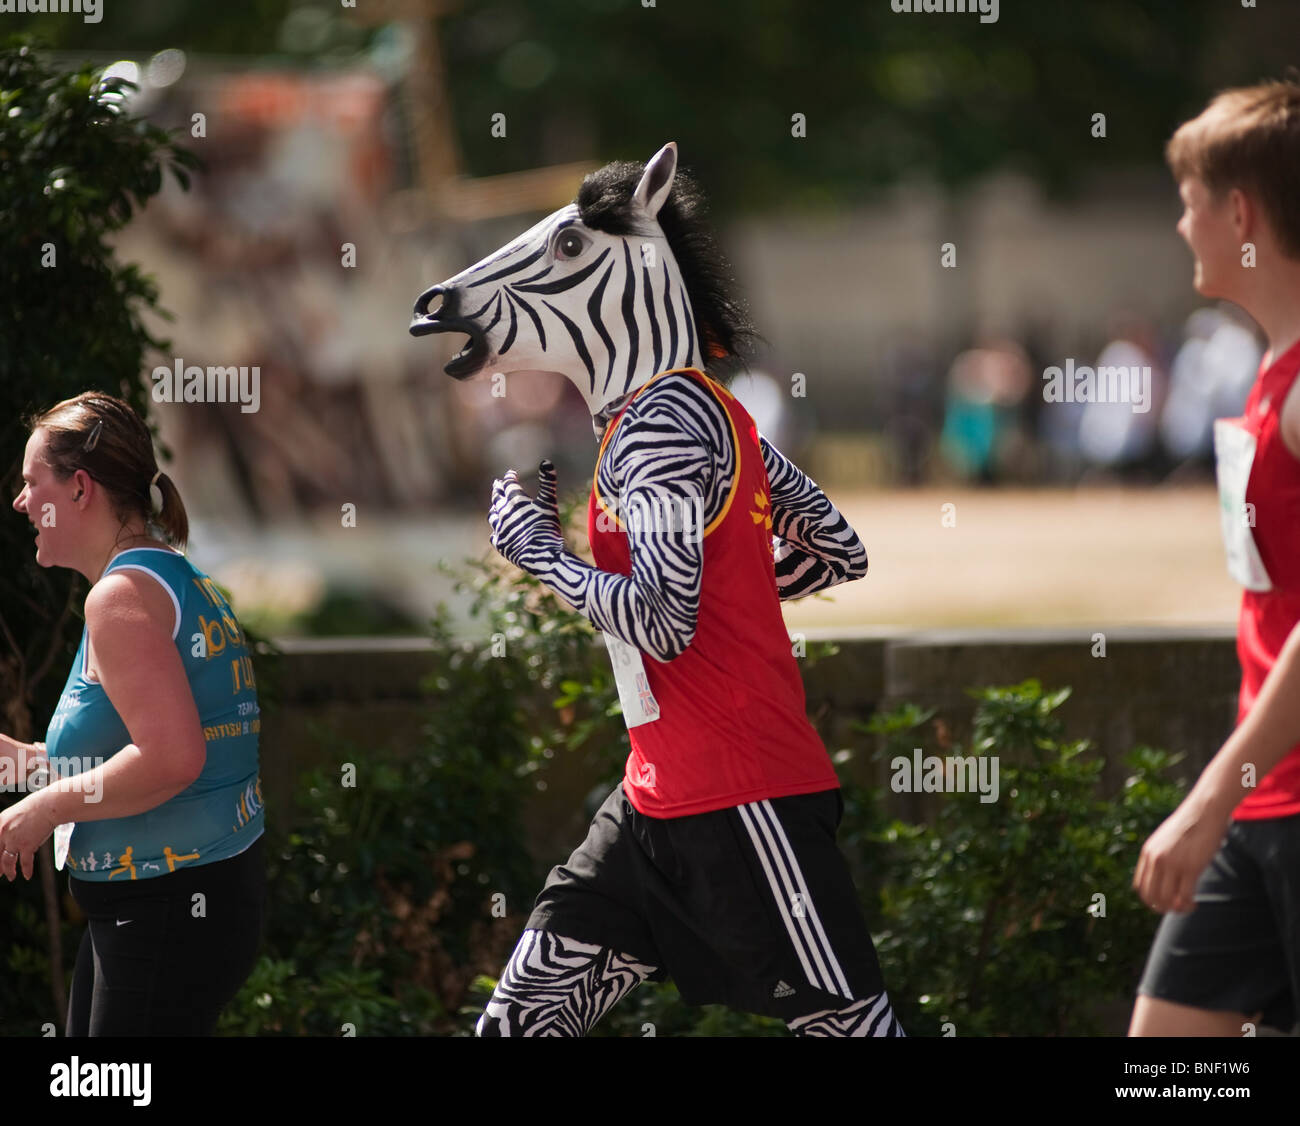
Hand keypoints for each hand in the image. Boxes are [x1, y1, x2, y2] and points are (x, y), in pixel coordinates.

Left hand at [0, 790, 57, 881]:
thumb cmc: (36, 806)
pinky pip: (25, 862)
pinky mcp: (27, 845)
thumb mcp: (14, 813)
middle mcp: (3, 833)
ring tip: (10, 877)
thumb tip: (7, 835)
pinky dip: (26, 870)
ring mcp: (14, 840)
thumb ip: (7, 825)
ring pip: (7, 861)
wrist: (50, 805)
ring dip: (8, 871)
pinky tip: (27, 875)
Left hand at [488, 460, 565, 574]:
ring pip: (493, 515)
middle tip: (497, 484)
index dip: (510, 477)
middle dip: (498, 490)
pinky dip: (496, 530)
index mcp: (515, 500)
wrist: (540, 554)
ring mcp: (500, 528)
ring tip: (495, 506)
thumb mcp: (549, 503)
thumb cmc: (547, 527)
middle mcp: (504, 512)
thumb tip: (546, 461)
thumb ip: (548, 483)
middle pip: (497, 497)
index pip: (509, 484)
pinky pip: (494, 534)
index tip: (511, 474)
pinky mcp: (500, 543)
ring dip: (494, 509)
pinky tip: (497, 531)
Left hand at [1132, 796, 1230, 914]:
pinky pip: (1185, 896)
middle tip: (1176, 908)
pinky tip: (1195, 903)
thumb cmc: (1188, 825)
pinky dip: (1188, 905)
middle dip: (1162, 908)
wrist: (1204, 811)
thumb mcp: (1164, 839)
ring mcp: (1173, 864)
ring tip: (1187, 907)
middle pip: (1151, 896)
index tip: (1163, 902)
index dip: (1150, 899)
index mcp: (1147, 853)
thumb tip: (1161, 874)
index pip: (1140, 887)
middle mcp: (1156, 860)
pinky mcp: (1191, 867)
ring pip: (1167, 900)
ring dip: (1177, 909)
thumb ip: (1159, 855)